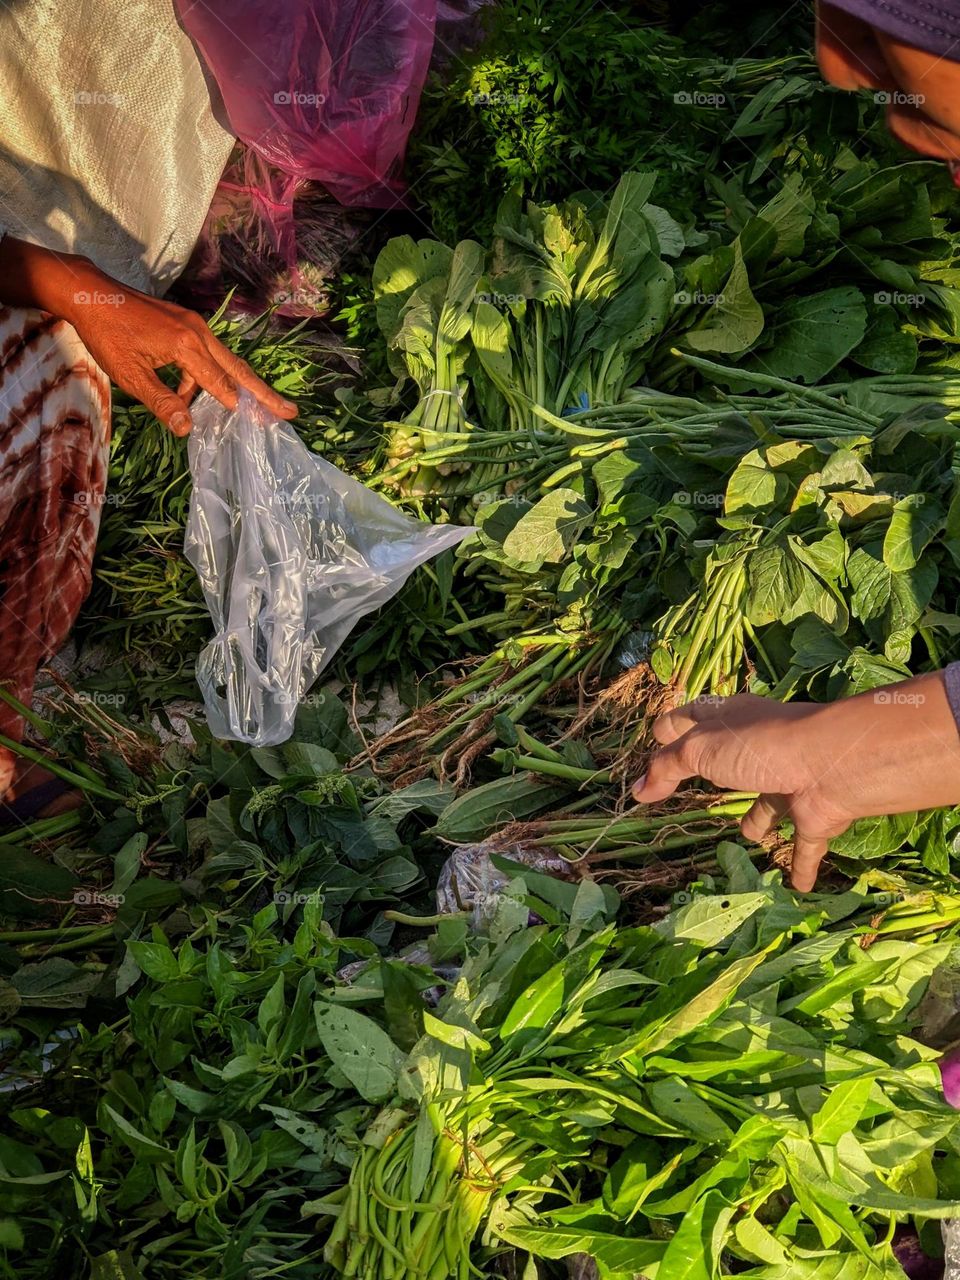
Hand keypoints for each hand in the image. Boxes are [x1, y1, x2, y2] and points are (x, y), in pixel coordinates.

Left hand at [61, 265, 296, 435]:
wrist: (90, 294)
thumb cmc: (107, 336)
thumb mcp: (131, 375)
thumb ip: (161, 402)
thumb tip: (187, 429)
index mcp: (186, 344)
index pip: (220, 382)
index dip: (237, 405)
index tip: (261, 424)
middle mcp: (198, 331)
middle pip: (238, 368)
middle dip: (263, 393)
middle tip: (289, 412)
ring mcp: (193, 324)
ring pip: (223, 361)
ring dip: (228, 387)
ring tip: (234, 411)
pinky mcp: (185, 322)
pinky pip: (205, 353)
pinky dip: (204, 376)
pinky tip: (188, 393)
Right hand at [631, 672, 959, 890]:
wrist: (833, 764)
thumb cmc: (759, 746)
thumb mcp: (700, 750)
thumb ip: (667, 768)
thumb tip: (638, 791)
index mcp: (730, 720)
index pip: (693, 717)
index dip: (672, 727)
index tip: (655, 738)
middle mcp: (759, 748)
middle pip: (728, 759)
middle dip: (712, 772)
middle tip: (689, 788)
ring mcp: (789, 780)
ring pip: (770, 803)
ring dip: (761, 821)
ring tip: (749, 838)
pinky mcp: (813, 814)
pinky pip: (804, 845)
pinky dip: (800, 865)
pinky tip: (794, 886)